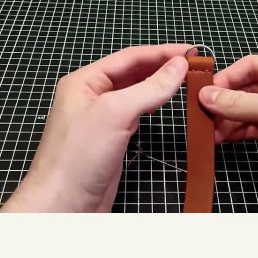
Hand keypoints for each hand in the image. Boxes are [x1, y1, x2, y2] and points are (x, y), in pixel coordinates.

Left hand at [1, 45, 188, 211]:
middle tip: (194, 65)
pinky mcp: (110, 140)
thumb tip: (179, 65)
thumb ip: (149, 88)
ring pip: (135, 93)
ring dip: (159, 85)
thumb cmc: (78, 157)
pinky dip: (153, 105)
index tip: (191, 51)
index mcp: (84, 81)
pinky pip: (135, 114)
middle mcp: (90, 96)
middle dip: (161, 66)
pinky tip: (166, 103)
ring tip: (186, 80)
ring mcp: (100, 119)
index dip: (161, 52)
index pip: (129, 57)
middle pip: (132, 73)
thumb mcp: (115, 114)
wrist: (64, 206)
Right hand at [199, 54, 257, 211]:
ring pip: (252, 109)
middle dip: (225, 101)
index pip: (253, 64)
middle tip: (200, 117)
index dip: (226, 78)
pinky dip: (241, 132)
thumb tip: (209, 95)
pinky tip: (224, 139)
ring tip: (208, 133)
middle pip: (251, 87)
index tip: (202, 95)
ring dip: (230, 119)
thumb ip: (243, 104)